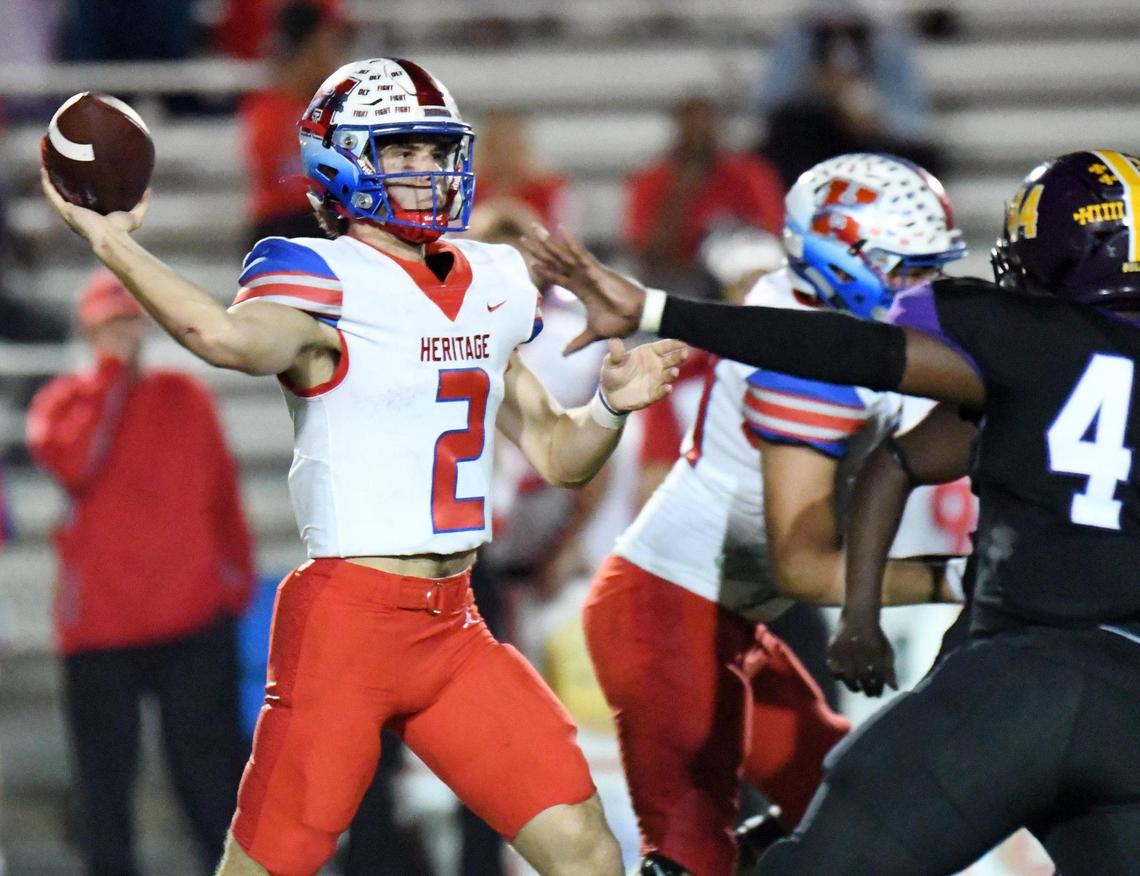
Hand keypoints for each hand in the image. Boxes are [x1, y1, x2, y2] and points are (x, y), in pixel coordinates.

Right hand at [41, 168, 149, 243]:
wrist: (111, 238)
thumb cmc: (122, 231)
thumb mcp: (135, 215)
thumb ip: (142, 203)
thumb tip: (149, 189)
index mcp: (90, 214)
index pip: (81, 199)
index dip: (78, 188)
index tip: (78, 174)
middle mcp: (77, 213)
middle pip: (65, 194)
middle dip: (61, 181)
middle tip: (59, 165)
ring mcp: (70, 212)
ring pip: (55, 193)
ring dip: (49, 179)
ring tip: (47, 164)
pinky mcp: (65, 210)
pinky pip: (52, 194)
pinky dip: (46, 183)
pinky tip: (43, 170)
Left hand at [519, 225, 648, 352]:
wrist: (638, 317)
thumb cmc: (621, 322)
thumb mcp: (593, 333)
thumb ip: (578, 342)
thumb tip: (564, 354)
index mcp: (581, 289)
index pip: (557, 276)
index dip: (543, 270)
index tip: (529, 262)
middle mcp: (582, 277)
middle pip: (555, 261)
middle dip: (539, 250)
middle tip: (522, 238)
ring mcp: (588, 272)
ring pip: (563, 254)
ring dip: (548, 242)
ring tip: (534, 229)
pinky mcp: (596, 270)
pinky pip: (580, 253)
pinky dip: (570, 242)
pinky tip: (559, 230)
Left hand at [599, 338, 686, 412]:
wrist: (610, 395)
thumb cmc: (612, 374)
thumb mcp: (610, 363)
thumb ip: (615, 354)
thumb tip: (613, 341)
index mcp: (648, 353)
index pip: (664, 346)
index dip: (674, 344)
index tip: (682, 343)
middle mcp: (656, 365)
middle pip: (671, 359)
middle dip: (679, 356)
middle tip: (684, 353)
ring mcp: (656, 380)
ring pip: (668, 375)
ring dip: (672, 374)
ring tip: (674, 372)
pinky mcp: (653, 394)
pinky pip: (661, 392)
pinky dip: (665, 391)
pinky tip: (667, 388)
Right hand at [826, 614, 896, 697]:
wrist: (858, 614)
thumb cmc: (875, 636)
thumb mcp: (886, 649)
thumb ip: (890, 669)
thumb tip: (894, 689)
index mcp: (875, 649)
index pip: (877, 675)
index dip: (877, 687)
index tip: (877, 694)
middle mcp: (859, 649)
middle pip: (863, 677)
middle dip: (866, 688)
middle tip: (868, 694)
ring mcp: (844, 648)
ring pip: (847, 675)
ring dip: (853, 685)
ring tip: (857, 688)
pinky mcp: (833, 647)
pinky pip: (833, 667)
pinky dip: (838, 675)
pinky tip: (844, 678)